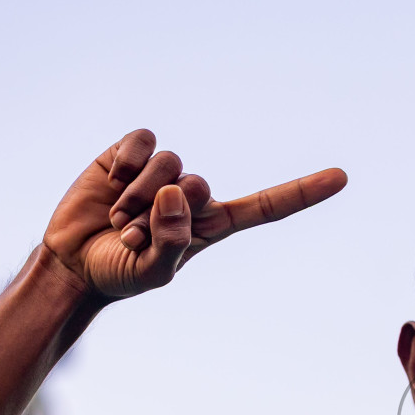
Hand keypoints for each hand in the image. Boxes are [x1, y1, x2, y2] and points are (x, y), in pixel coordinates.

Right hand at [42, 128, 346, 300]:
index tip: (341, 178)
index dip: (302, 193)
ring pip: (169, 162)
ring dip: (138, 195)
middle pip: (198, 182)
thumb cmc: (119, 274)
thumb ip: (172, 241)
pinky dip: (127, 163)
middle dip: (161, 211)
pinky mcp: (131, 154)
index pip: (266, 207)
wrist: (73, 263)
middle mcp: (192, 195)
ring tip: (119, 218)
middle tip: (134, 234)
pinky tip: (112, 180)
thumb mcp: (152, 271)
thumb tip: (179, 192)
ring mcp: (163, 173)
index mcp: (212, 225)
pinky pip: (144, 140)